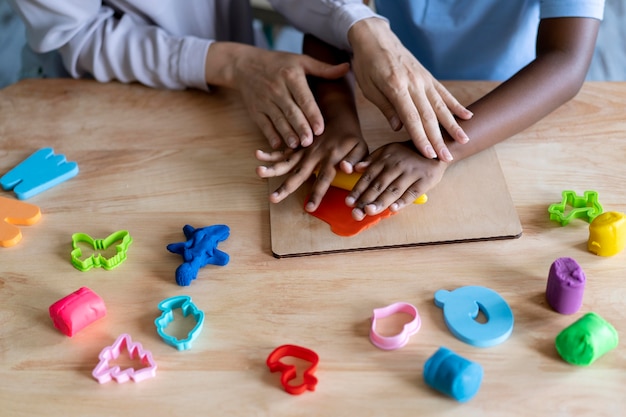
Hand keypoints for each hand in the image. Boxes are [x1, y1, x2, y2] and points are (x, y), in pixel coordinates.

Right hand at [205, 42, 349, 149]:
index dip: (312, 114)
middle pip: (291, 111)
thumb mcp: (300, 60)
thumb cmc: (278, 63)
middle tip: (310, 142)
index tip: (320, 128)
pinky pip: (263, 125)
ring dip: (287, 134)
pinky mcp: (255, 110)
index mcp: (291, 76)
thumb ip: (323, 68)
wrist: (244, 65)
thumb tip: (347, 67)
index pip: (304, 98)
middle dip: (300, 127)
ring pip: (277, 120)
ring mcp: (264, 100)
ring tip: (296, 145)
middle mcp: (277, 89)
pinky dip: (270, 135)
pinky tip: (278, 145)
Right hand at [256, 124, 367, 211]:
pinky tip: (259, 155)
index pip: (324, 179)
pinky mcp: (297, 144)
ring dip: (272, 168)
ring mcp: (304, 149)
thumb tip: (347, 169)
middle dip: (285, 187)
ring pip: (286, 161)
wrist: (338, 112)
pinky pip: (282, 150)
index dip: (317, 194)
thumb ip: (355, 160)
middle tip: (273, 198)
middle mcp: (314, 154)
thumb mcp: (360, 146)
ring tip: (259, 172)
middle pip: (298, 173)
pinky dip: (271, 153)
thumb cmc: (351, 135)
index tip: (309, 208)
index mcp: (331, 157)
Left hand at [345, 141, 447, 220]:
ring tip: (369, 211)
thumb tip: (355, 168)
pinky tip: (393, 209)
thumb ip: (371, 160)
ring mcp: (411, 172)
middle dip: (366, 199)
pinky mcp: (425, 179)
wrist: (435, 147)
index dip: (358, 190)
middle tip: (356, 212)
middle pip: (379, 185)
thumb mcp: (388, 150)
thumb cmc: (406, 153)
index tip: (349, 202)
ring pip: (394, 190)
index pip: (368, 176)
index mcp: (385, 158)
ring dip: (381, 202)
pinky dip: (403, 201)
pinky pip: (412, 192)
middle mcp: (397, 165)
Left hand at [348, 18, 472, 161]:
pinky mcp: (428, 76)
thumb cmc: (367, 64)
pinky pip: (444, 93)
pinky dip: (456, 105)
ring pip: (441, 106)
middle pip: (429, 116)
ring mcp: (424, 79)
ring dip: (453, 125)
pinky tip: (468, 116)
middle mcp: (414, 83)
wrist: (375, 37)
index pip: (411, 119)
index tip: (429, 155)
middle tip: (447, 158)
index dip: (421, 138)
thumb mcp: (369, 88)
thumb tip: (399, 127)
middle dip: (439, 139)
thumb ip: (386, 107)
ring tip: (464, 140)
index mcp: (396, 87)